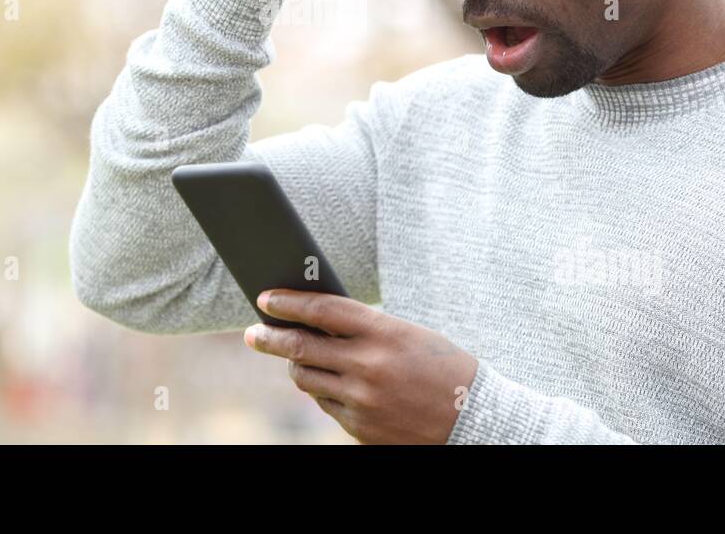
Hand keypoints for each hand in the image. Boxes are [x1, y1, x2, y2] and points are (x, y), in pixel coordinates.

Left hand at [243, 288, 477, 443]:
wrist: (472, 416)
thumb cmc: (440, 365)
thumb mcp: (406, 333)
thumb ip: (363, 328)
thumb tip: (314, 322)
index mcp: (383, 332)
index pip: (321, 310)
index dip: (288, 303)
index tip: (265, 298)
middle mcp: (368, 366)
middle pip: (300, 347)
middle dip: (269, 337)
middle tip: (253, 333)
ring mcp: (362, 400)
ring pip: (306, 379)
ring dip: (295, 365)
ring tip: (293, 357)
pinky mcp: (361, 427)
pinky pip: (326, 404)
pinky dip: (323, 390)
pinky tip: (329, 382)